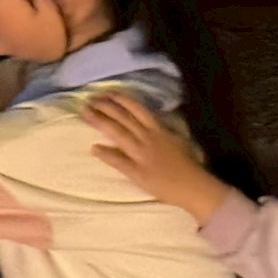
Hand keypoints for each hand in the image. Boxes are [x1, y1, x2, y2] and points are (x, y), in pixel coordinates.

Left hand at [83, 93, 228, 224]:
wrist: (191, 185)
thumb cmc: (189, 163)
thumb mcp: (180, 140)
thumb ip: (165, 130)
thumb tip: (156, 122)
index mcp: (159, 130)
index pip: (138, 110)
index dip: (122, 100)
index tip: (109, 93)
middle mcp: (147, 138)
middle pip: (124, 118)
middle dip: (106, 107)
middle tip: (90, 99)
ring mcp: (140, 154)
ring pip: (118, 134)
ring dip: (100, 122)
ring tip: (86, 113)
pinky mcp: (136, 171)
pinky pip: (118, 161)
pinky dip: (106, 154)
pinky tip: (94, 148)